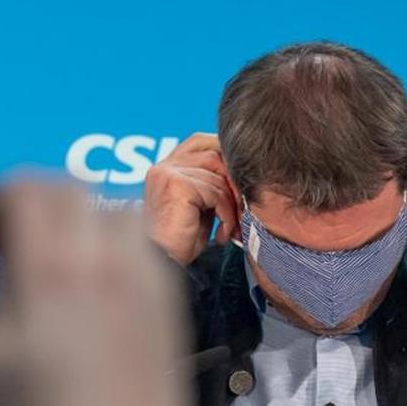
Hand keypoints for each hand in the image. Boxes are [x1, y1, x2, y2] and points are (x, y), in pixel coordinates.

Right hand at [0, 178, 200, 405]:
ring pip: (112, 210)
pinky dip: (112, 245)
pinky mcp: (169, 301)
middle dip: (34, 199)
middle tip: (11, 236)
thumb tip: (6, 260)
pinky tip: (95, 283)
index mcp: (53, 273)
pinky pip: (141, 245)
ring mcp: (145, 279)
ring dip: (78, 218)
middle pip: (70, 189)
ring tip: (56, 257)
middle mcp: (106, 264)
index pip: (27, 190)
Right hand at [142, 132, 239, 265]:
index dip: (224, 154)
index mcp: (166, 167)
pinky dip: (226, 214)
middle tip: (242, 208)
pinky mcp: (176, 185)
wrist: (164, 263)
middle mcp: (164, 166)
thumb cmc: (181, 241)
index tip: (240, 178)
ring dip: (231, 204)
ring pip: (218, 176)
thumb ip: (213, 186)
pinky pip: (216, 192)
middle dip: (234, 181)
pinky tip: (221, 233)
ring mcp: (168, 173)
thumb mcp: (200, 207)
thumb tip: (241, 176)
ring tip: (230, 226)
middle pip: (213, 154)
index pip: (199, 142)